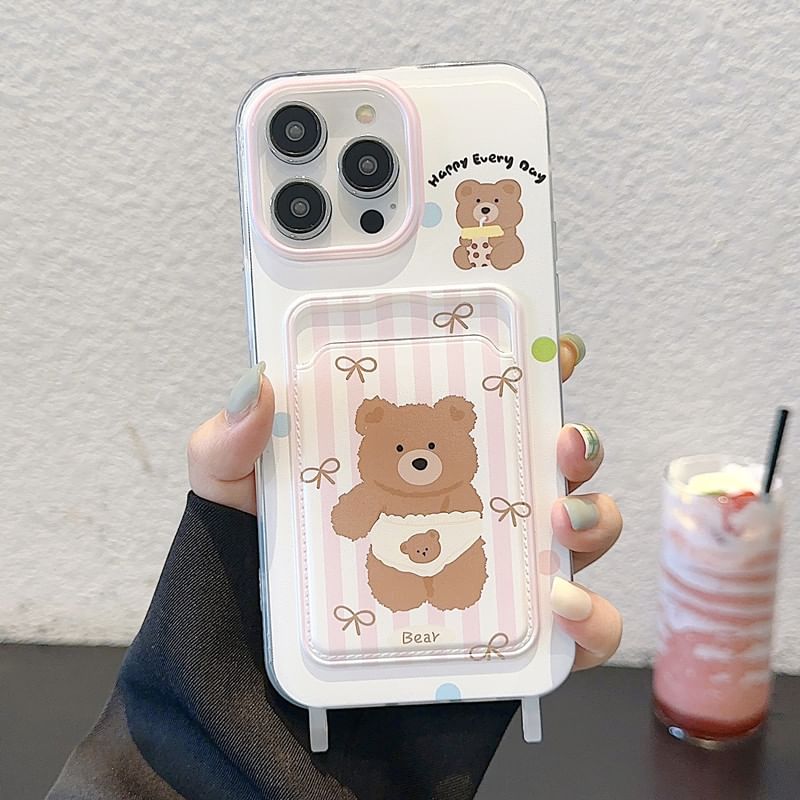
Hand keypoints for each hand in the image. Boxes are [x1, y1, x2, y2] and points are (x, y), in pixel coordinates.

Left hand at [187, 333, 621, 671]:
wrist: (253, 692)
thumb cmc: (247, 579)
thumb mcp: (231, 500)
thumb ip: (231, 445)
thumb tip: (260, 383)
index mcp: (421, 459)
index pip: (494, 402)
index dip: (537, 367)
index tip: (553, 349)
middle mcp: (471, 505)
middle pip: (555, 460)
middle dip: (578, 440)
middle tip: (560, 440)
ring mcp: (498, 572)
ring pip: (582, 532)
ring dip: (593, 517)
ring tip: (559, 519)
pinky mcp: (511, 641)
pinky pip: (581, 629)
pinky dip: (591, 616)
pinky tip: (559, 604)